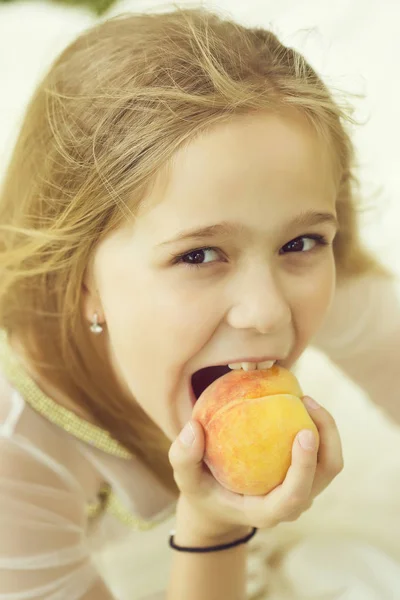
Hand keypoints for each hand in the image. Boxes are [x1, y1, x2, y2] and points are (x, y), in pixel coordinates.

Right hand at [168, 395, 342, 541]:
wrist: (219, 508)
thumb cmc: (203, 492)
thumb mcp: (185, 479)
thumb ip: (183, 457)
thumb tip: (193, 428)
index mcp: (268, 511)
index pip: (295, 494)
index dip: (305, 465)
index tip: (304, 432)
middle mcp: (292, 503)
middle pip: (326, 471)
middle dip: (327, 435)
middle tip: (306, 400)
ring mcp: (303, 490)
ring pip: (330, 461)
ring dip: (326, 428)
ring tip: (304, 397)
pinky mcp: (306, 476)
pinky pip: (322, 450)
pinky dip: (317, 425)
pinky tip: (297, 401)